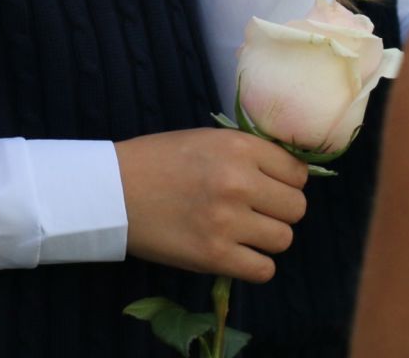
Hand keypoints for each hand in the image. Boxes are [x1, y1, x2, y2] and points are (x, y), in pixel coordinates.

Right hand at [116, 129, 309, 281]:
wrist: (111, 191)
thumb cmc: (156, 161)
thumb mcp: (205, 140)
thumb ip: (247, 154)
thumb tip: (289, 175)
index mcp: (237, 147)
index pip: (297, 173)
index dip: (284, 182)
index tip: (266, 187)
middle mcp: (238, 182)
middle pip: (296, 208)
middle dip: (278, 210)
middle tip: (252, 211)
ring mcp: (227, 220)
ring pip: (284, 239)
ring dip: (265, 238)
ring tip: (239, 231)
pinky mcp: (214, 255)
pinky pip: (264, 270)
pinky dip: (254, 265)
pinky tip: (234, 252)